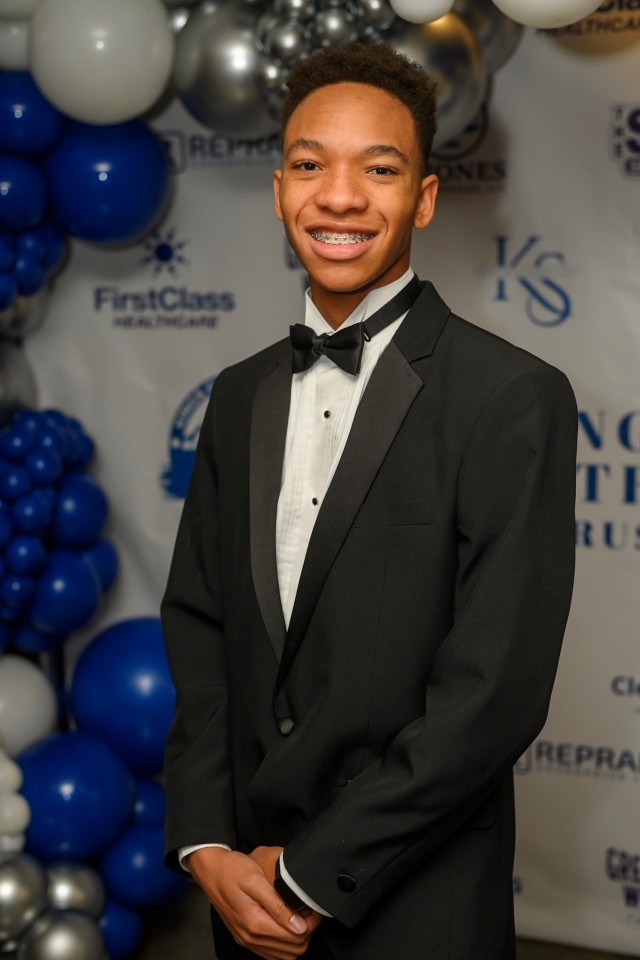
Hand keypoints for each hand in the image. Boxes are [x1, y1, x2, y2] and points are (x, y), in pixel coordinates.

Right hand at [186, 846, 317, 959]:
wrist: (210, 870)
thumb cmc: (232, 869)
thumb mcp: (256, 880)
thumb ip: (278, 906)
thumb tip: (299, 927)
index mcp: (255, 923)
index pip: (295, 938)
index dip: (311, 924)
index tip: (313, 908)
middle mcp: (250, 937)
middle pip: (292, 950)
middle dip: (306, 932)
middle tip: (309, 911)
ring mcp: (246, 940)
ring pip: (283, 955)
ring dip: (296, 938)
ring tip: (299, 916)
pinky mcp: (244, 937)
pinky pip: (270, 952)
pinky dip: (283, 943)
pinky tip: (286, 923)